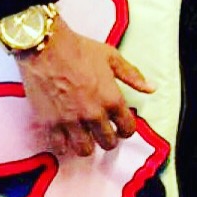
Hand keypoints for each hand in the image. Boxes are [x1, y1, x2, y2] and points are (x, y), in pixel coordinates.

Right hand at [17, 17, 153, 157]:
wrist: (45, 46)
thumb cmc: (78, 49)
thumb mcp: (111, 57)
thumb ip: (132, 75)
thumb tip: (151, 88)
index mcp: (112, 99)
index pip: (128, 128)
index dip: (125, 129)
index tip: (119, 126)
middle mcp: (94, 114)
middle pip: (108, 143)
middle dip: (107, 139)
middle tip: (101, 132)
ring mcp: (71, 121)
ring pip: (85, 150)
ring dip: (86, 145)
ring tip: (83, 136)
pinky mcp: (50, 123)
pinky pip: (60, 147)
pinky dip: (63, 144)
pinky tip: (64, 136)